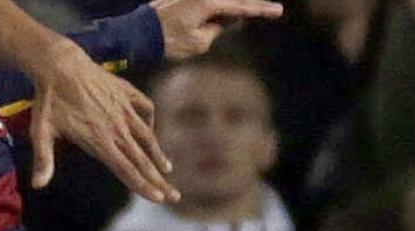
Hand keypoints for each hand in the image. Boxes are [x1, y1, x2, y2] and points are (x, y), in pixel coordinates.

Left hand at [28, 44, 176, 202]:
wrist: (60, 64)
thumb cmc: (49, 101)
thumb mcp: (41, 132)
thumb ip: (43, 159)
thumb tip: (37, 185)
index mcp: (99, 140)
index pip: (125, 169)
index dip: (142, 184)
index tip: (158, 197)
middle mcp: (117, 127)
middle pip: (141, 159)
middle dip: (158, 180)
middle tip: (174, 196)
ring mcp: (124, 109)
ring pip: (147, 136)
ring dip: (158, 154)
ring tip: (167, 170)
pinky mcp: (126, 93)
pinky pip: (146, 108)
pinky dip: (151, 121)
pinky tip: (152, 132)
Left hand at [152, 0, 281, 58]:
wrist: (135, 34)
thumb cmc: (166, 42)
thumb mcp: (198, 43)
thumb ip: (217, 29)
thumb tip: (226, 20)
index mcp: (209, 3)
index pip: (242, 7)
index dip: (261, 10)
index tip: (278, 11)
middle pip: (233, 0)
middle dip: (249, 5)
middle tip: (269, 9)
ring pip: (219, 1)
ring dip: (231, 8)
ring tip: (235, 20)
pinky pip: (206, 2)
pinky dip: (216, 9)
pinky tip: (223, 17)